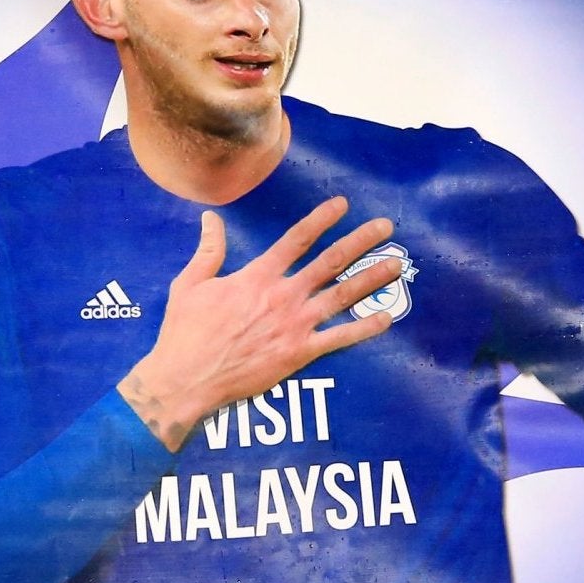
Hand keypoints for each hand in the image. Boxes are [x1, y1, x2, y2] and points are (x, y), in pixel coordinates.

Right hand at [116, 197, 397, 451]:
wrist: (188, 378)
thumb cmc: (185, 332)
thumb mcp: (190, 284)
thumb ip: (208, 250)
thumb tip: (210, 219)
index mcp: (257, 276)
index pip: (297, 239)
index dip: (322, 219)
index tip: (343, 205)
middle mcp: (283, 296)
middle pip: (331, 262)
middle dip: (361, 241)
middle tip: (386, 226)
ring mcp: (295, 325)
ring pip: (342, 295)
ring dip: (372, 278)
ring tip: (397, 265)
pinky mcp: (300, 353)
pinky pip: (340, 339)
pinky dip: (364, 328)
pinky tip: (387, 318)